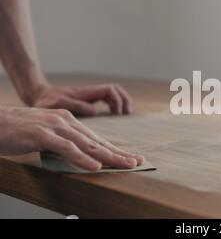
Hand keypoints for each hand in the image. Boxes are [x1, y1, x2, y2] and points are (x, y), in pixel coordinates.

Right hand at [0, 107, 144, 170]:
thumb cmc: (17, 131)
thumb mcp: (45, 137)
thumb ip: (62, 144)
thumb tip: (78, 156)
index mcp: (68, 121)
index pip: (95, 139)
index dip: (114, 149)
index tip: (130, 158)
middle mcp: (65, 122)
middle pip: (97, 141)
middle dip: (119, 153)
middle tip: (137, 162)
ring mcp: (55, 127)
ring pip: (87, 144)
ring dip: (108, 156)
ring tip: (125, 164)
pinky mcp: (42, 134)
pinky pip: (66, 148)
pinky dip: (82, 158)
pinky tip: (95, 165)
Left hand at [31, 84, 132, 115]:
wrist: (38, 96)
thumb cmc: (45, 101)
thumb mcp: (57, 104)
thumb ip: (75, 105)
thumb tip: (94, 111)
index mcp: (86, 93)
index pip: (110, 90)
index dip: (118, 100)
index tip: (118, 114)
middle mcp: (91, 92)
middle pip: (116, 90)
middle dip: (125, 100)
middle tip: (127, 114)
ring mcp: (90, 96)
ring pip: (113, 93)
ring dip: (122, 102)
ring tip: (125, 115)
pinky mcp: (89, 100)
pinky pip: (107, 99)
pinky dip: (115, 105)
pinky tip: (114, 116)